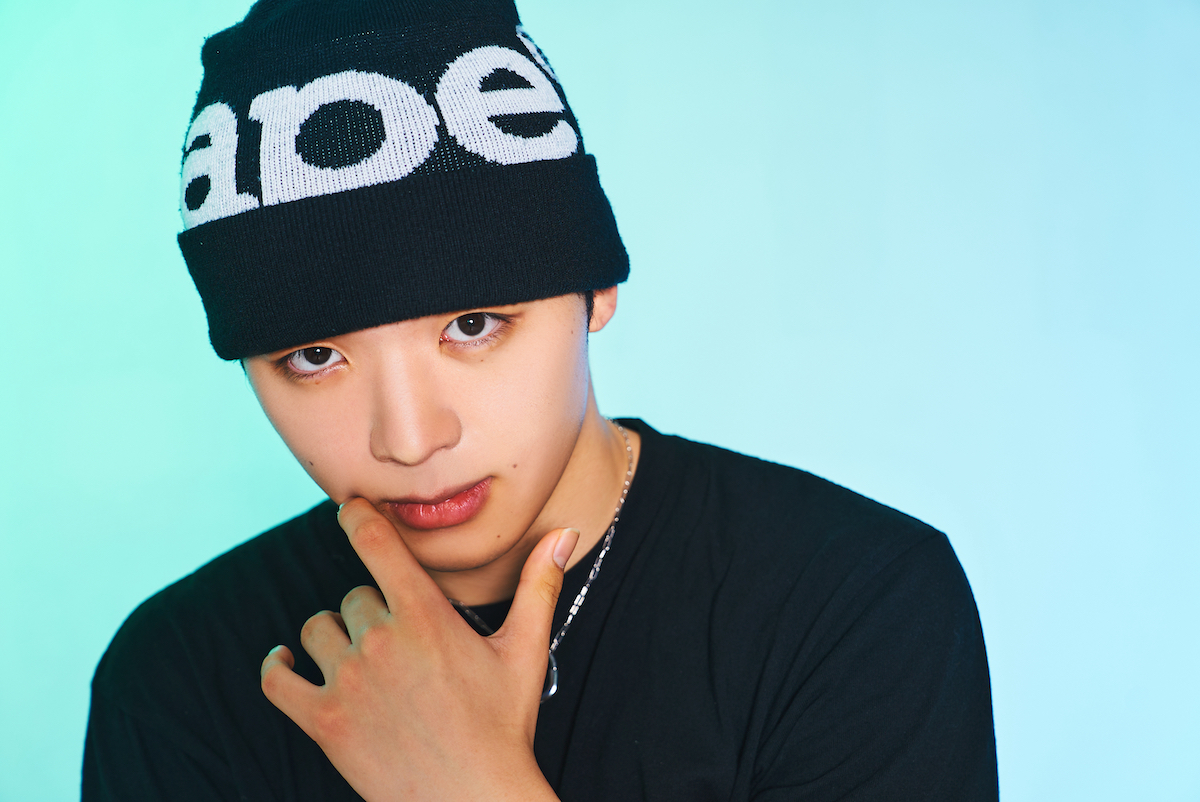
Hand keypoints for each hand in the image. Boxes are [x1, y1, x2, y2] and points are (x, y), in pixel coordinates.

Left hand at [260, 498, 576, 801]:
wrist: (473, 800)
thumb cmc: (502, 727)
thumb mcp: (525, 651)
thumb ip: (539, 585)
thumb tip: (565, 533)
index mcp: (426, 616)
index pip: (375, 542)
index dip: (356, 516)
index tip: (350, 508)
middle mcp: (380, 641)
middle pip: (353, 595)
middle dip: (372, 610)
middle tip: (401, 642)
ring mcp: (348, 682)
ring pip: (316, 629)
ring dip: (334, 637)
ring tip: (360, 658)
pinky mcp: (324, 722)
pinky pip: (277, 682)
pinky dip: (277, 667)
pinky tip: (287, 662)